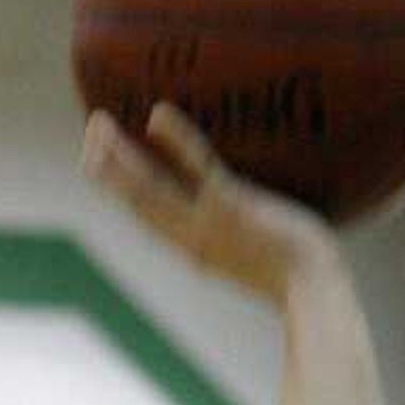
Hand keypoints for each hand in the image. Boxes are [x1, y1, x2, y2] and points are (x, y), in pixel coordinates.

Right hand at [82, 104, 336, 304]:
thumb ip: (239, 235)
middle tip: (91, 129)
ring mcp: (208, 223)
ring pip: (150, 187)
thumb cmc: (296, 273)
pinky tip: (156, 113)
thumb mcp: (256, 254)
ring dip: (119, 154)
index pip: (146, 215)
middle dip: (107, 166)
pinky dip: (176, 141)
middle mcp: (191, 238)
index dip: (120, 188)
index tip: (101, 162)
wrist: (313, 290)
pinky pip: (198, 167)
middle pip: (136, 200)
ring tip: (98, 122)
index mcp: (193, 249)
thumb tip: (246, 213)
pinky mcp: (232, 206)